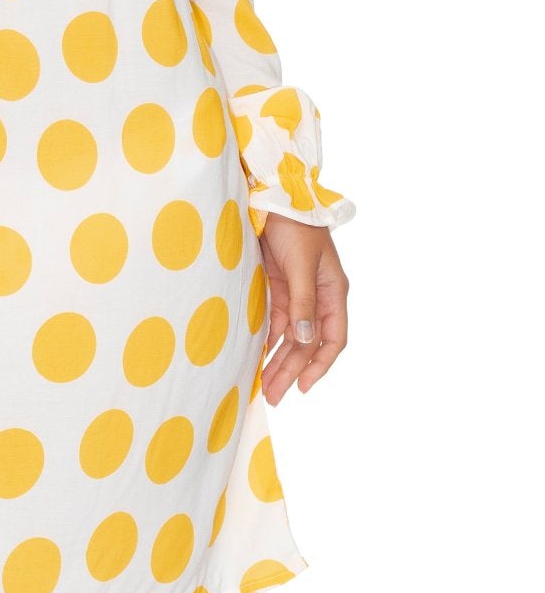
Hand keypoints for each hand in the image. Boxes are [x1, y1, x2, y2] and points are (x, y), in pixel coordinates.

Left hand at [257, 215, 348, 404]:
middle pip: (308, 344)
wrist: (273, 196)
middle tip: (274, 395)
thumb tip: (306, 340)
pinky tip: (259, 357)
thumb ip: (303, 302)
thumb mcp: (302, 265)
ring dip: (279, 361)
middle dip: (292, 370)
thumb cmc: (296, 226)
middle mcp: (317, 297)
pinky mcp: (277, 286)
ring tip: (265, 386)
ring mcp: (296, 293)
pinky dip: (268, 341)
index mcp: (333, 292)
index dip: (320, 365)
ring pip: (291, 337)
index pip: (333, 339)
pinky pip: (275, 322)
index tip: (302, 386)